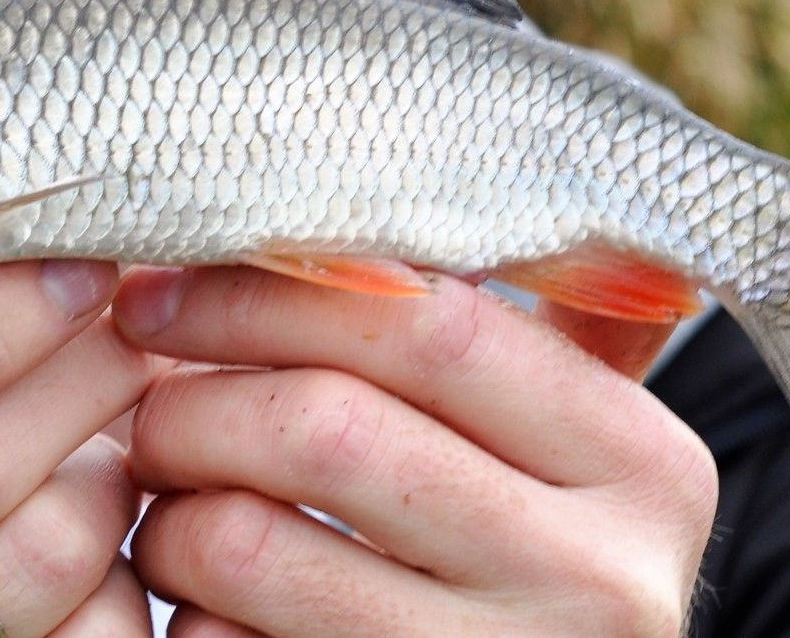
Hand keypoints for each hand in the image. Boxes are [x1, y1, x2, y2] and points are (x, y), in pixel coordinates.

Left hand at [112, 267, 718, 636]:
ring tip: (167, 508)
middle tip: (147, 408)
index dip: (268, 295)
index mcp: (642, 463)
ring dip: (170, 518)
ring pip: (254, 547)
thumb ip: (527, 343)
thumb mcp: (583, 459)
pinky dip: (187, 618)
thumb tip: (407, 193)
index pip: (429, 324)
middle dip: (196, 403)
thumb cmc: (542, 567)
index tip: (166, 294)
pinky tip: (201, 604)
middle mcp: (597, 576)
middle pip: (327, 428)